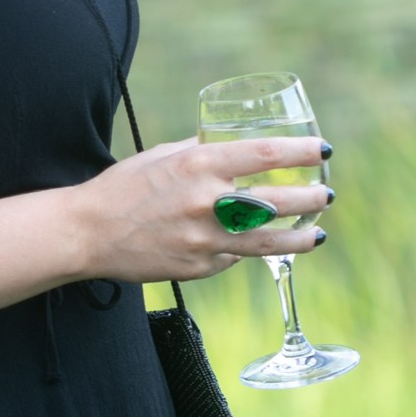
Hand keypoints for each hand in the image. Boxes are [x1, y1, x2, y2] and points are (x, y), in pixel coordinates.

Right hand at [76, 135, 330, 284]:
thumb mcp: (164, 157)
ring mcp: (205, 239)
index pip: (264, 154)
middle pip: (276, 201)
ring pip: (267, 241)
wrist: (88, 232)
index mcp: (199, 165)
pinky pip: (233, 257)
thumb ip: (202, 155)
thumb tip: (235, 153)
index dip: (300, 151)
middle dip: (309, 198)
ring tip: (318, 234)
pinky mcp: (199, 267)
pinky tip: (255, 246)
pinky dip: (245, 251)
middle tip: (326, 195)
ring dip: (299, 237)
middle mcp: (207, 202)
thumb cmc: (124, 187)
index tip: (322, 150)